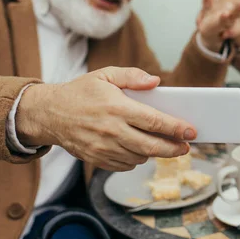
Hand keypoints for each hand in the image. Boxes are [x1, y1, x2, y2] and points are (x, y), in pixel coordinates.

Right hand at [16, 67, 195, 170]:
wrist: (48, 114)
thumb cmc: (81, 92)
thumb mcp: (105, 74)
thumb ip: (133, 76)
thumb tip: (156, 82)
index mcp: (116, 107)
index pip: (154, 121)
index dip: (176, 128)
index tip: (191, 131)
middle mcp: (111, 130)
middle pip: (151, 146)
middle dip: (174, 148)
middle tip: (186, 146)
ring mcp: (103, 148)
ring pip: (140, 157)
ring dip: (155, 153)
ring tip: (164, 145)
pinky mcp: (96, 159)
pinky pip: (125, 164)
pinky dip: (137, 159)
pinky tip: (141, 149)